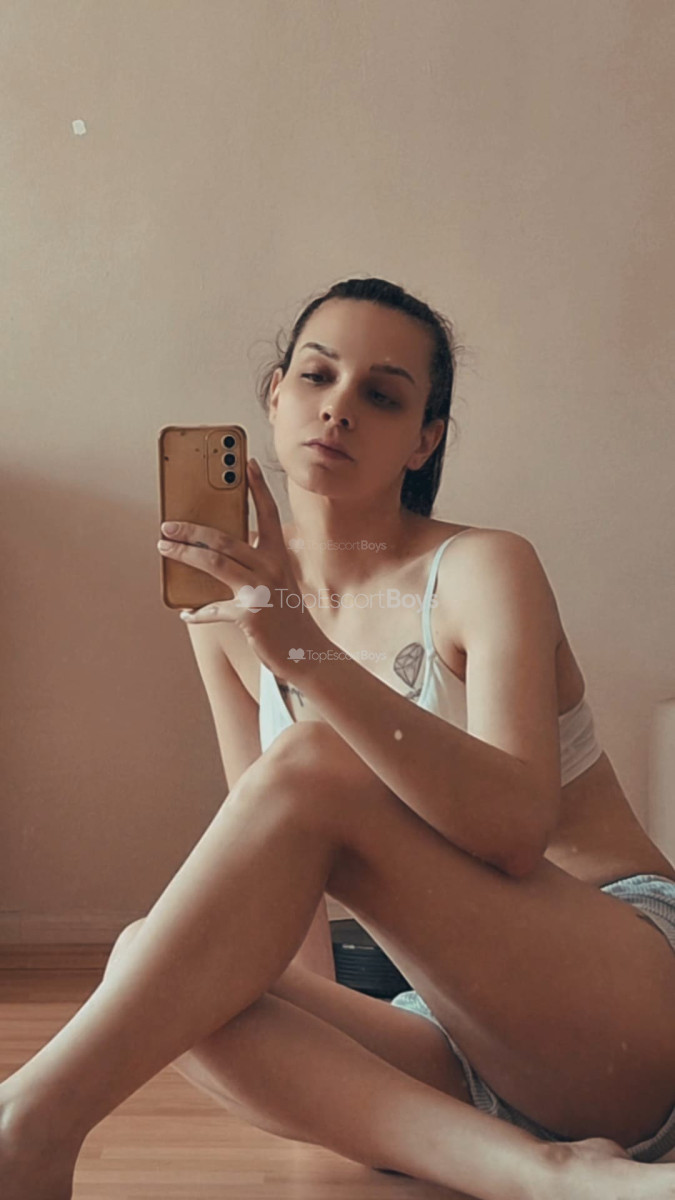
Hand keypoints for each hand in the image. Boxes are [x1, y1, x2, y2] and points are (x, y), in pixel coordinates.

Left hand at [157, 458, 326, 676]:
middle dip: (192, 530)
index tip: (246, 463)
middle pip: (225, 538)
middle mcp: (272, 567)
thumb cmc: (287, 616)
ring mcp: (261, 590)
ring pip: (214, 562)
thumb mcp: (276, 584)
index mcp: (280, 556)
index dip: (257, 487)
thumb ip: (253, 566)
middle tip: (167, 524)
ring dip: (184, 553)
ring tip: (164, 546)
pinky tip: (185, 613)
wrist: (307, 652)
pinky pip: (215, 609)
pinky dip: (198, 612)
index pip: (268, 513)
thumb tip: (213, 554)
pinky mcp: (250, 614)